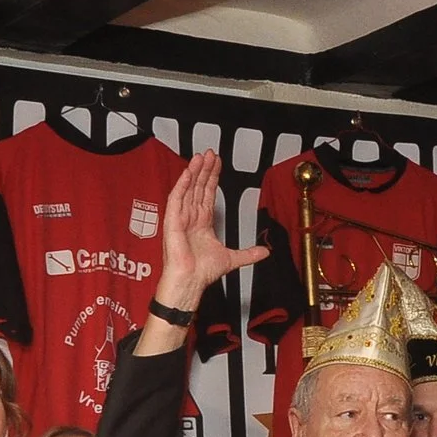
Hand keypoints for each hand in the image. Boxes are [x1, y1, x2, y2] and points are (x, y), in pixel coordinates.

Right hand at [156, 151, 266, 308]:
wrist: (191, 282)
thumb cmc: (202, 273)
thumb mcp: (231, 259)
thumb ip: (248, 254)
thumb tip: (265, 252)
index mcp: (202, 223)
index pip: (208, 194)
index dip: (212, 178)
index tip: (217, 164)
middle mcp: (190, 218)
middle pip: (198, 188)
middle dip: (204, 170)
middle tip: (210, 153)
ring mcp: (180, 219)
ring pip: (187, 189)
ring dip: (194, 172)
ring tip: (200, 157)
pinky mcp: (172, 222)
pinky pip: (175, 200)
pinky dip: (181, 186)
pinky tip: (188, 173)